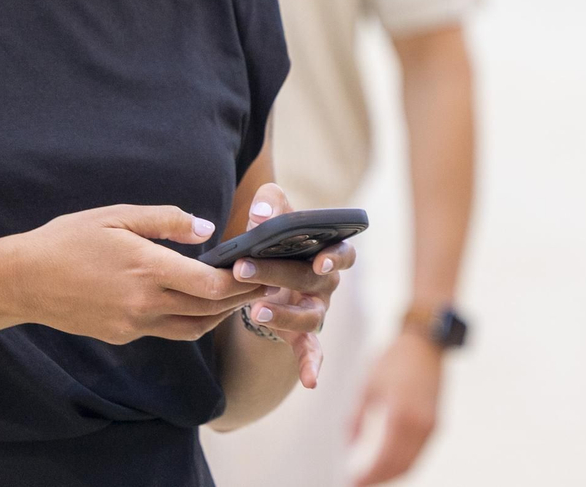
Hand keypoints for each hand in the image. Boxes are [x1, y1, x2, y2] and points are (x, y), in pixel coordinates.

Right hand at [14, 204, 261, 343]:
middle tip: (264, 284)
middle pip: (210, 310)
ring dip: (218, 314)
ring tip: (237, 297)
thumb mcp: (117, 215)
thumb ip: (166, 221)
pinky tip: (194, 302)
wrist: (24, 280)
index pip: (211, 285)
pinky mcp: (122, 335)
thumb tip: (206, 228)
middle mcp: (145, 303)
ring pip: (192, 327)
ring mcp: (134, 325)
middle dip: (241, 298)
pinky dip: (188, 319)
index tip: (261, 268)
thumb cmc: (69, 239)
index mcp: (148, 268)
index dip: (242, 280)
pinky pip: (166, 330)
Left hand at [229, 184, 357, 388]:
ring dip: (286, 315)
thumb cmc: (276, 239)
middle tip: (243, 268)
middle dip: (277, 273)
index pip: (342, 253)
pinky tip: (311, 381)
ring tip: (257, 311)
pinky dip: (313, 365)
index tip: (319, 260)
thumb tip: (261, 213)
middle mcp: (327, 282)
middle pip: (312, 279)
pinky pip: (312, 351)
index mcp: (326, 251)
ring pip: (312, 316)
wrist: (268, 270)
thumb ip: (271, 204)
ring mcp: (317, 309)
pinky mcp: (303, 333)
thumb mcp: (273, 216)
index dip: (335, 257)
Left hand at [349, 332, 444, 484]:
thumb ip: (357, 418)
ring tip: (370, 476)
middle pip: (401, 467)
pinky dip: (403, 462)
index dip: (369, 476)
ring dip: (392, 474)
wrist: (425, 343)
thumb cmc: (393, 360)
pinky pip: (419, 452)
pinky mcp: (436, 423)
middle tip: (358, 483)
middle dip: (380, 479)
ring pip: (412, 463)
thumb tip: (349, 445)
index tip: (351, 481)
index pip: (385, 459)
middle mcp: (421, 425)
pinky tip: (387, 462)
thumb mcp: (368, 387)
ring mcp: (432, 426)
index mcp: (401, 415)